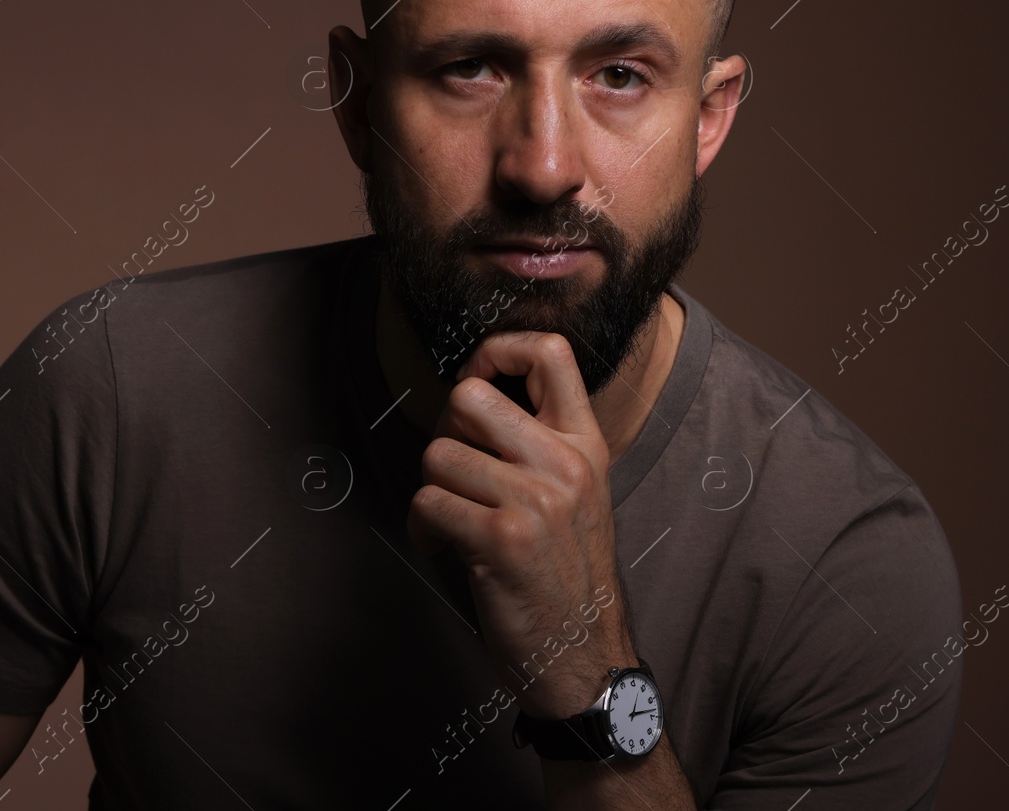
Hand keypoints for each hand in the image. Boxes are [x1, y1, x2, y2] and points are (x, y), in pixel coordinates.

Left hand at [405, 331, 635, 718]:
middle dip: (445, 432)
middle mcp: (565, 463)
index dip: (496, 351)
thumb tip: (468, 400)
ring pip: (438, 454)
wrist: (585, 656)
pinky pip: (428, 502)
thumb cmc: (567, 574)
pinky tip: (443, 546)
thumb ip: (539, 443)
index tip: (477, 381)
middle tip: (455, 470)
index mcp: (586, 444)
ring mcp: (535, 500)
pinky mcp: (501, 540)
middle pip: (469, 397)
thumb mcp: (577, 493)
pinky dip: (422, 527)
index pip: (549, 352)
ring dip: (431, 489)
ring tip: (450, 519)